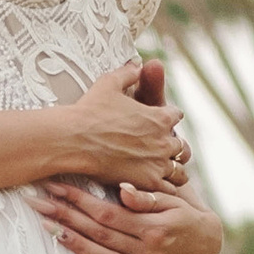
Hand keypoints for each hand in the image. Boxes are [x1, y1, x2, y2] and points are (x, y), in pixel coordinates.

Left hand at [32, 178, 223, 253]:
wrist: (211, 246)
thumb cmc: (187, 215)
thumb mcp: (174, 200)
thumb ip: (147, 197)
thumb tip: (123, 189)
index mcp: (154, 226)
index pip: (108, 213)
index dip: (79, 200)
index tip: (55, 187)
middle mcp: (150, 251)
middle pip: (100, 234)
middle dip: (66, 217)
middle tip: (38, 204)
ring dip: (75, 245)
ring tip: (49, 230)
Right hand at [57, 60, 193, 192]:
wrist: (73, 139)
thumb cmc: (89, 110)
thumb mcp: (109, 83)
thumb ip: (127, 73)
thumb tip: (137, 64)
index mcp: (160, 117)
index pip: (176, 116)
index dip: (166, 118)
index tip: (156, 123)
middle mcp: (164, 141)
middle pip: (181, 146)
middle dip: (170, 147)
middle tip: (155, 150)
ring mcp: (158, 164)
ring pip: (179, 171)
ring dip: (170, 169)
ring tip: (156, 171)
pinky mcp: (147, 183)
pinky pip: (168, 190)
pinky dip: (161, 188)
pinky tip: (149, 186)